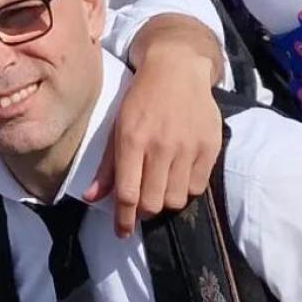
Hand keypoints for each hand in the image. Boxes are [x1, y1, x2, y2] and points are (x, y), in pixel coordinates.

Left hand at [84, 50, 220, 236]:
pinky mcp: (210, 148)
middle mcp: (161, 147)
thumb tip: (91, 198)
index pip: (127, 193)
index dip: (123, 220)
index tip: (121, 232)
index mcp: (132, 140)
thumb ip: (107, 166)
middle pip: (153, 202)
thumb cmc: (140, 98)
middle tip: (140, 203)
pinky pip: (197, 187)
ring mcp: (188, 148)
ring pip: (176, 200)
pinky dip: (185, 189)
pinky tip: (177, 175)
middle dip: (143, 211)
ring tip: (159, 186)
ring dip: (165, 201)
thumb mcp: (116, 126)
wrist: (177, 68)